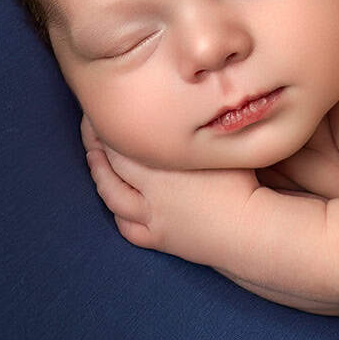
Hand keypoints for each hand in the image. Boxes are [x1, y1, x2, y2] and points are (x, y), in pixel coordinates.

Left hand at [81, 114, 258, 268]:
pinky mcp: (160, 239)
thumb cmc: (244, 183)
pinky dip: (119, 216)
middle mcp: (149, 189)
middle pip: (111, 164)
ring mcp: (152, 216)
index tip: (100, 106)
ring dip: (100, 176)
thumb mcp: (224, 145)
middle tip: (89, 126)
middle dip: (95, 143)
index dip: (106, 122)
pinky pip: (128, 229)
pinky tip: (117, 208)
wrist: (249, 230)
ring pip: (112, 196)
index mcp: (161, 163)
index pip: (121, 139)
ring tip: (94, 160)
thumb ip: (205, 127)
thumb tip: (202, 100)